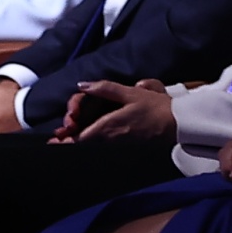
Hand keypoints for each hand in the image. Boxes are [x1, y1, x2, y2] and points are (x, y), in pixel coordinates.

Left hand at [51, 79, 174, 144]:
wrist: (176, 124)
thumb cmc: (155, 108)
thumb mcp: (130, 92)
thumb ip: (105, 89)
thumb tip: (82, 85)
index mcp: (109, 126)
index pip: (80, 138)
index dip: (66, 140)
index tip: (54, 141)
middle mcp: (110, 139)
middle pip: (84, 145)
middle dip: (69, 143)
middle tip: (56, 142)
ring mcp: (118, 145)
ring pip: (93, 147)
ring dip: (79, 144)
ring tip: (67, 142)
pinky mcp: (126, 147)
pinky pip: (103, 147)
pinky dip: (92, 145)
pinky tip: (90, 141)